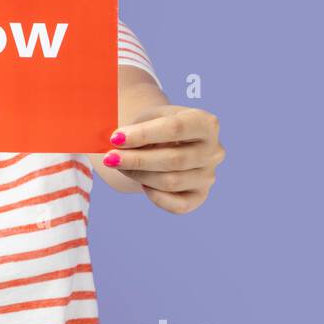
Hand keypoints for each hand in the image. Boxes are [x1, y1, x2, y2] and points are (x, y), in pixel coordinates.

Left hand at [102, 105, 223, 213]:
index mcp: (205, 123)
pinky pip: (177, 205)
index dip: (144, 134)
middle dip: (137, 159)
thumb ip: (136, 128)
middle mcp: (214, 150)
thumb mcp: (147, 118)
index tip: (116, 138)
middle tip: (109, 158)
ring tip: (119, 166)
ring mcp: (209, 175)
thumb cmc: (154, 127)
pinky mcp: (200, 196)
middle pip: (174, 159)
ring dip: (140, 175)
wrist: (164, 143)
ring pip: (171, 182)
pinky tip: (142, 183)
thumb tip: (117, 143)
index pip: (176, 128)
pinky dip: (155, 196)